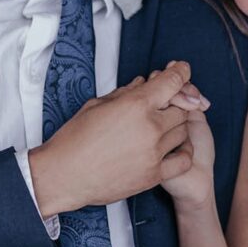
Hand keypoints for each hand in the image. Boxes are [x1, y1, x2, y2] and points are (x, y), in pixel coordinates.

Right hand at [28, 61, 204, 215]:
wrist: (64, 175)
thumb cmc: (75, 138)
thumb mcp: (97, 104)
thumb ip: (125, 92)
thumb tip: (142, 83)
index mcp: (136, 104)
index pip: (173, 80)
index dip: (180, 72)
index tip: (181, 70)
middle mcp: (150, 127)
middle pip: (182, 107)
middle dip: (175, 101)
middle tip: (163, 104)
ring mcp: (154, 152)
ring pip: (184, 131)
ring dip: (176, 125)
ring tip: (160, 126)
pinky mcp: (153, 175)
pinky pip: (183, 159)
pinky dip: (182, 151)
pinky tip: (172, 148)